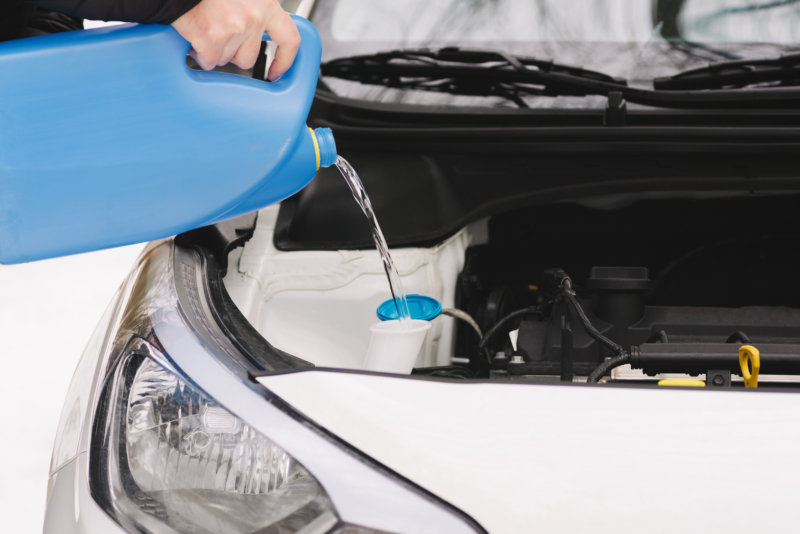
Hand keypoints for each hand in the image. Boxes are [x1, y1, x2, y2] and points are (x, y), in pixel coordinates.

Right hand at [172, 0, 299, 78]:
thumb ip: (255, 11)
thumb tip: (258, 35)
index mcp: (267, 4)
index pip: (289, 39)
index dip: (284, 60)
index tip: (276, 72)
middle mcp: (255, 16)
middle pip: (249, 57)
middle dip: (233, 53)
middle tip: (220, 35)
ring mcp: (235, 28)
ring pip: (226, 60)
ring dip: (214, 51)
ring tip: (206, 28)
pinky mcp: (213, 38)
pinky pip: (208, 61)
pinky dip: (199, 53)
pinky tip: (195, 35)